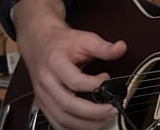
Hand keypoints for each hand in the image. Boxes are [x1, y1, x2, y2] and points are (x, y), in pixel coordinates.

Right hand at [13, 0, 127, 129]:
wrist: (38, 43)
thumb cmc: (60, 43)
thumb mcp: (83, 39)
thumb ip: (103, 47)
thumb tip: (121, 48)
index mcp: (55, 63)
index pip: (74, 81)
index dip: (94, 84)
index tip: (106, 78)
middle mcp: (46, 81)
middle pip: (68, 105)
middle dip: (94, 112)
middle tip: (112, 109)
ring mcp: (43, 95)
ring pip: (62, 119)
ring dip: (85, 124)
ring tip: (104, 118)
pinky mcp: (43, 104)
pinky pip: (57, 123)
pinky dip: (73, 128)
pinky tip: (88, 123)